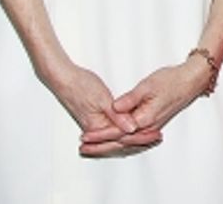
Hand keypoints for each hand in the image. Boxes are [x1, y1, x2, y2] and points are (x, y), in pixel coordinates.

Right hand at [42, 62, 159, 156]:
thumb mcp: (102, 99)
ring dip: (134, 138)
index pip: (122, 139)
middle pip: (120, 142)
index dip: (141, 138)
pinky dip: (125, 132)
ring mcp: (95, 126)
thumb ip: (117, 116)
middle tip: (158, 138)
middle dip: (140, 141)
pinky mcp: (96, 120)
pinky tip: (135, 130)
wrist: (64, 79)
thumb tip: (131, 128)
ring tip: (151, 136)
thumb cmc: (81, 86)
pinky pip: (113, 132)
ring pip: (118, 138)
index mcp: (97, 127)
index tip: (156, 135)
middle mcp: (95, 131)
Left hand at [79, 57, 209, 155]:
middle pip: (120, 143)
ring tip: (92, 148)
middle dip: (100, 146)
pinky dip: (120, 143)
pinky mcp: (152, 125)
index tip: (85, 136)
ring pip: (126, 143)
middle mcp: (148, 128)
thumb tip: (114, 108)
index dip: (99, 135)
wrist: (190, 81)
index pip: (117, 132)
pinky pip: (133, 139)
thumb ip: (129, 99)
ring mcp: (151, 128)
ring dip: (109, 146)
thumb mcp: (147, 85)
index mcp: (145, 119)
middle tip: (82, 148)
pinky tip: (112, 143)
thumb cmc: (171, 81)